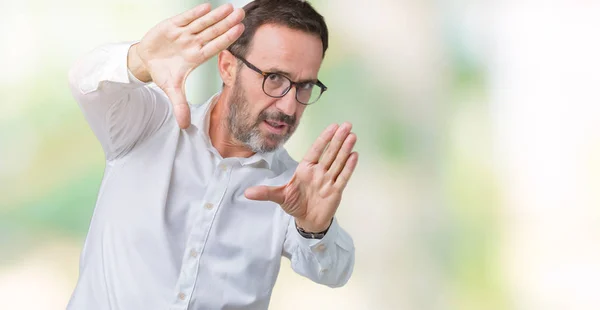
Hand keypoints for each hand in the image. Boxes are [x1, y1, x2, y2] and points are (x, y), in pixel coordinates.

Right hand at [128, 3, 244, 127]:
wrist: (146, 61)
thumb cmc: (164, 73)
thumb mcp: (171, 90)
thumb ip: (179, 105)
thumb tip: (184, 126)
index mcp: (196, 57)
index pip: (216, 46)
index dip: (227, 38)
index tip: (240, 31)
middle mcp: (193, 43)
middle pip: (213, 32)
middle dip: (227, 23)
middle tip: (242, 14)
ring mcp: (184, 34)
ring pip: (202, 23)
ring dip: (215, 15)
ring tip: (230, 7)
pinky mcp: (171, 26)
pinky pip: (185, 18)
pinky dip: (194, 13)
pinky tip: (207, 7)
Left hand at [245, 123, 358, 231]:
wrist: (307, 220)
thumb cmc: (294, 204)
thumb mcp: (279, 197)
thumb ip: (265, 193)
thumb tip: (246, 193)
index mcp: (305, 169)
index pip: (316, 150)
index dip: (324, 138)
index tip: (333, 126)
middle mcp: (318, 172)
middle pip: (330, 152)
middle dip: (338, 139)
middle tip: (347, 125)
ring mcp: (328, 180)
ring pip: (338, 162)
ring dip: (345, 149)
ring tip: (352, 136)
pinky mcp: (336, 191)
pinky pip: (343, 177)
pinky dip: (349, 167)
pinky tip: (354, 155)